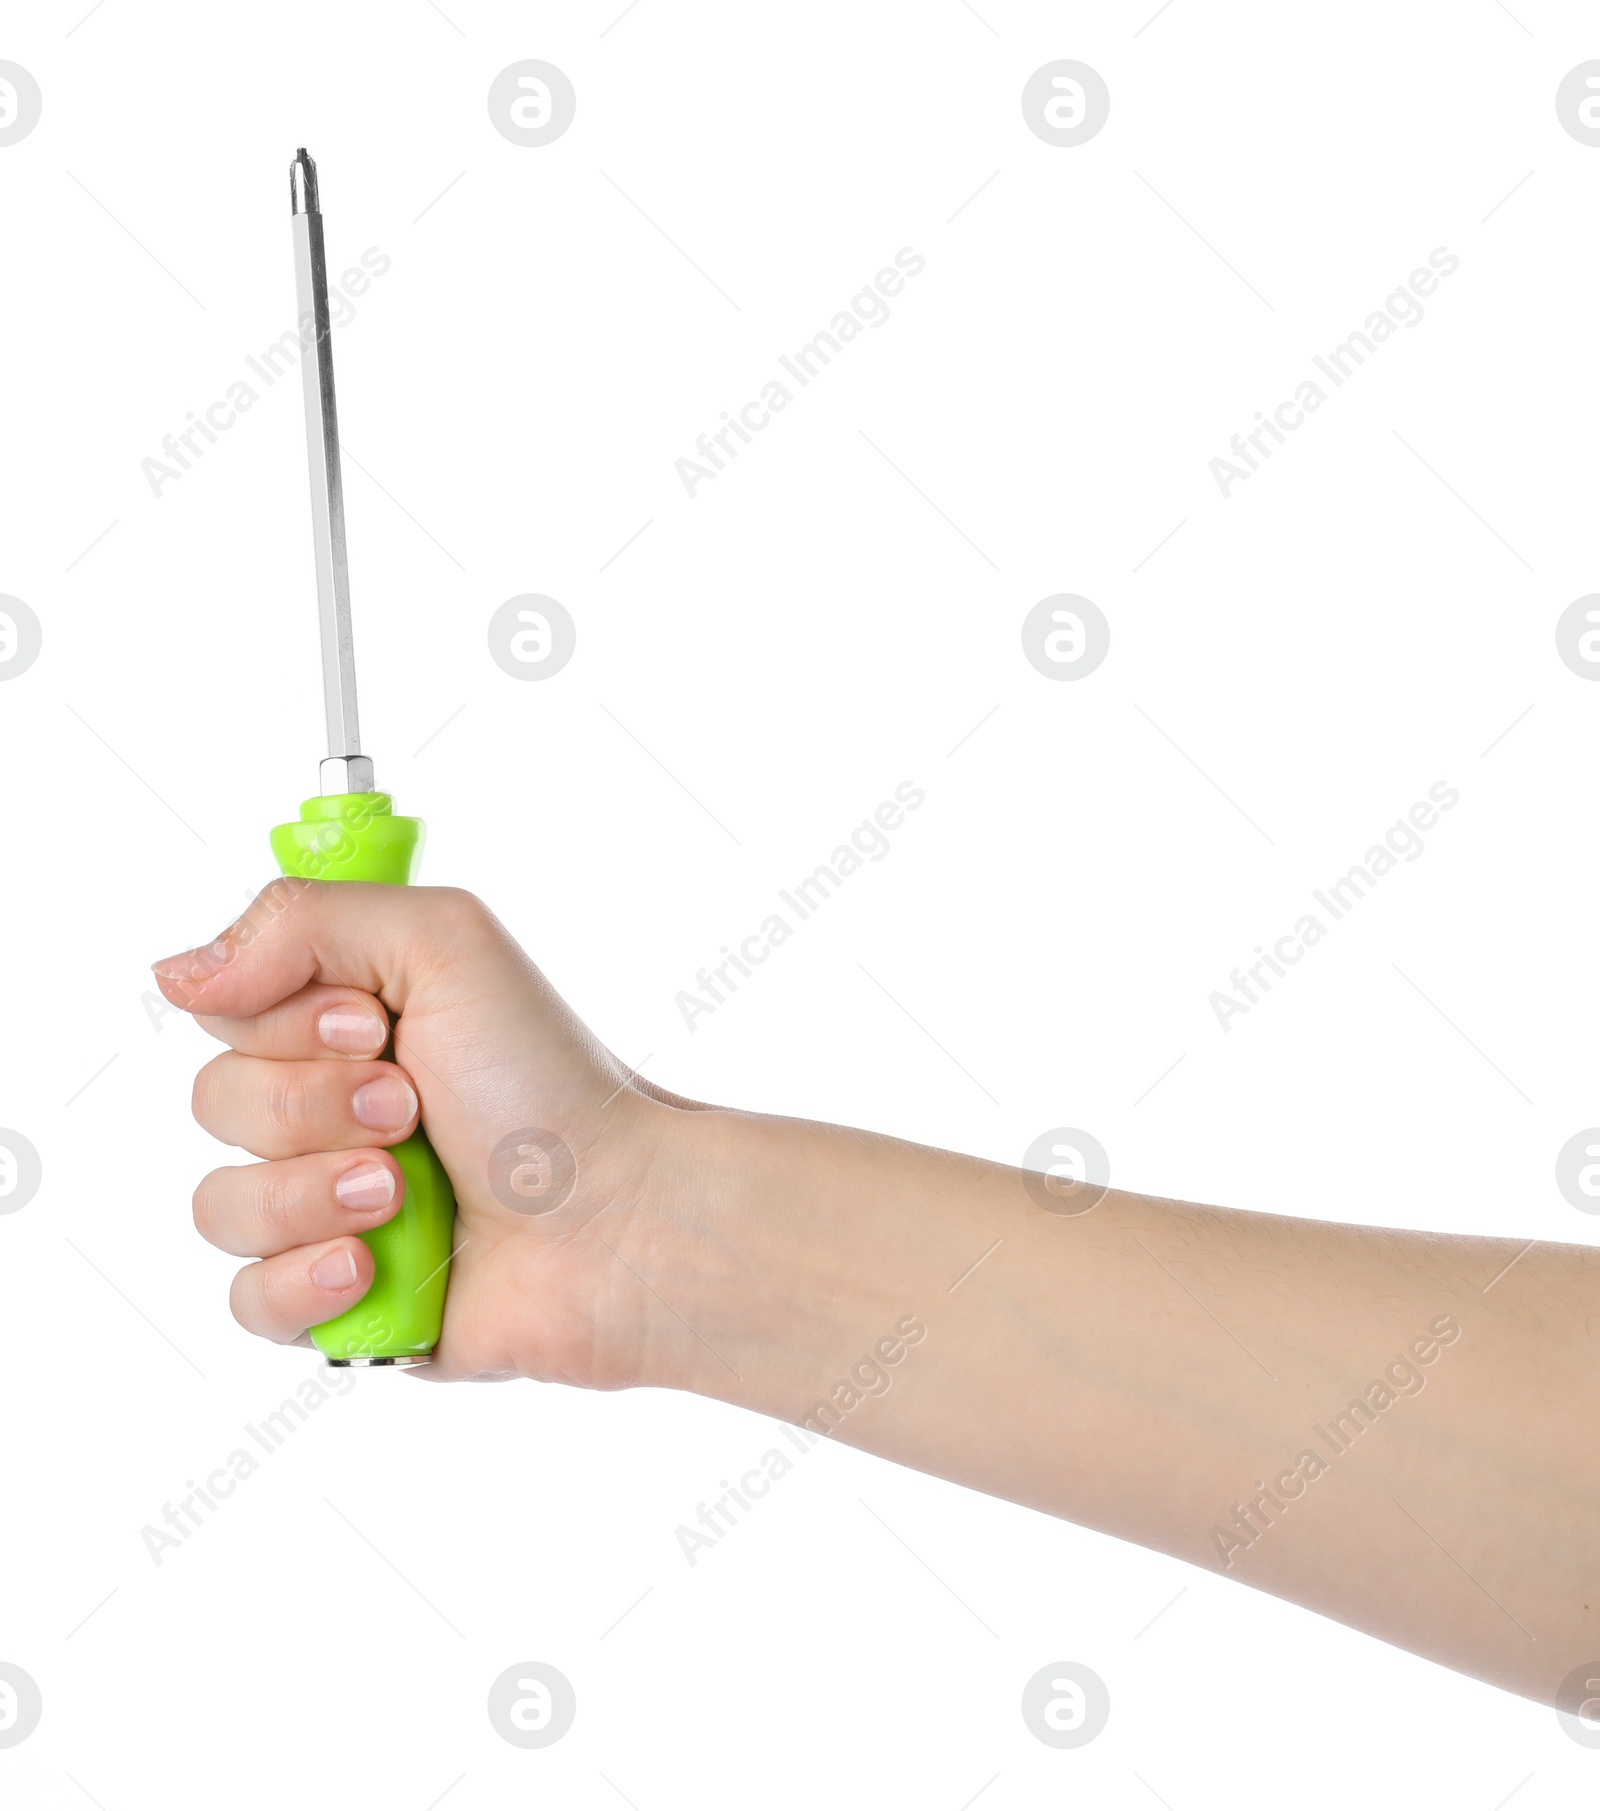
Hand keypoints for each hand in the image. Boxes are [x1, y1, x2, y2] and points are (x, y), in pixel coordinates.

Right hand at [153, 882, 694, 1384]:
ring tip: (403, 1193)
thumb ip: (302, 921)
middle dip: (315, 1106)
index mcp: (346, 1028)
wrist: (617, 1217)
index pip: (227, 1012)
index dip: (286, 1022)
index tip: (374, 1026)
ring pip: (219, 1206)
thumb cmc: (548, 1081)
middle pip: (215, 1104)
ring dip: (314, 1192)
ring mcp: (330, 1212)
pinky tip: (376, 1263)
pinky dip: (307, 1281)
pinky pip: (246, 1302)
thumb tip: (178, 974)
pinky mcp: (340, 1303)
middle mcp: (329, 1115)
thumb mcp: (443, 944)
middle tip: (413, 1109)